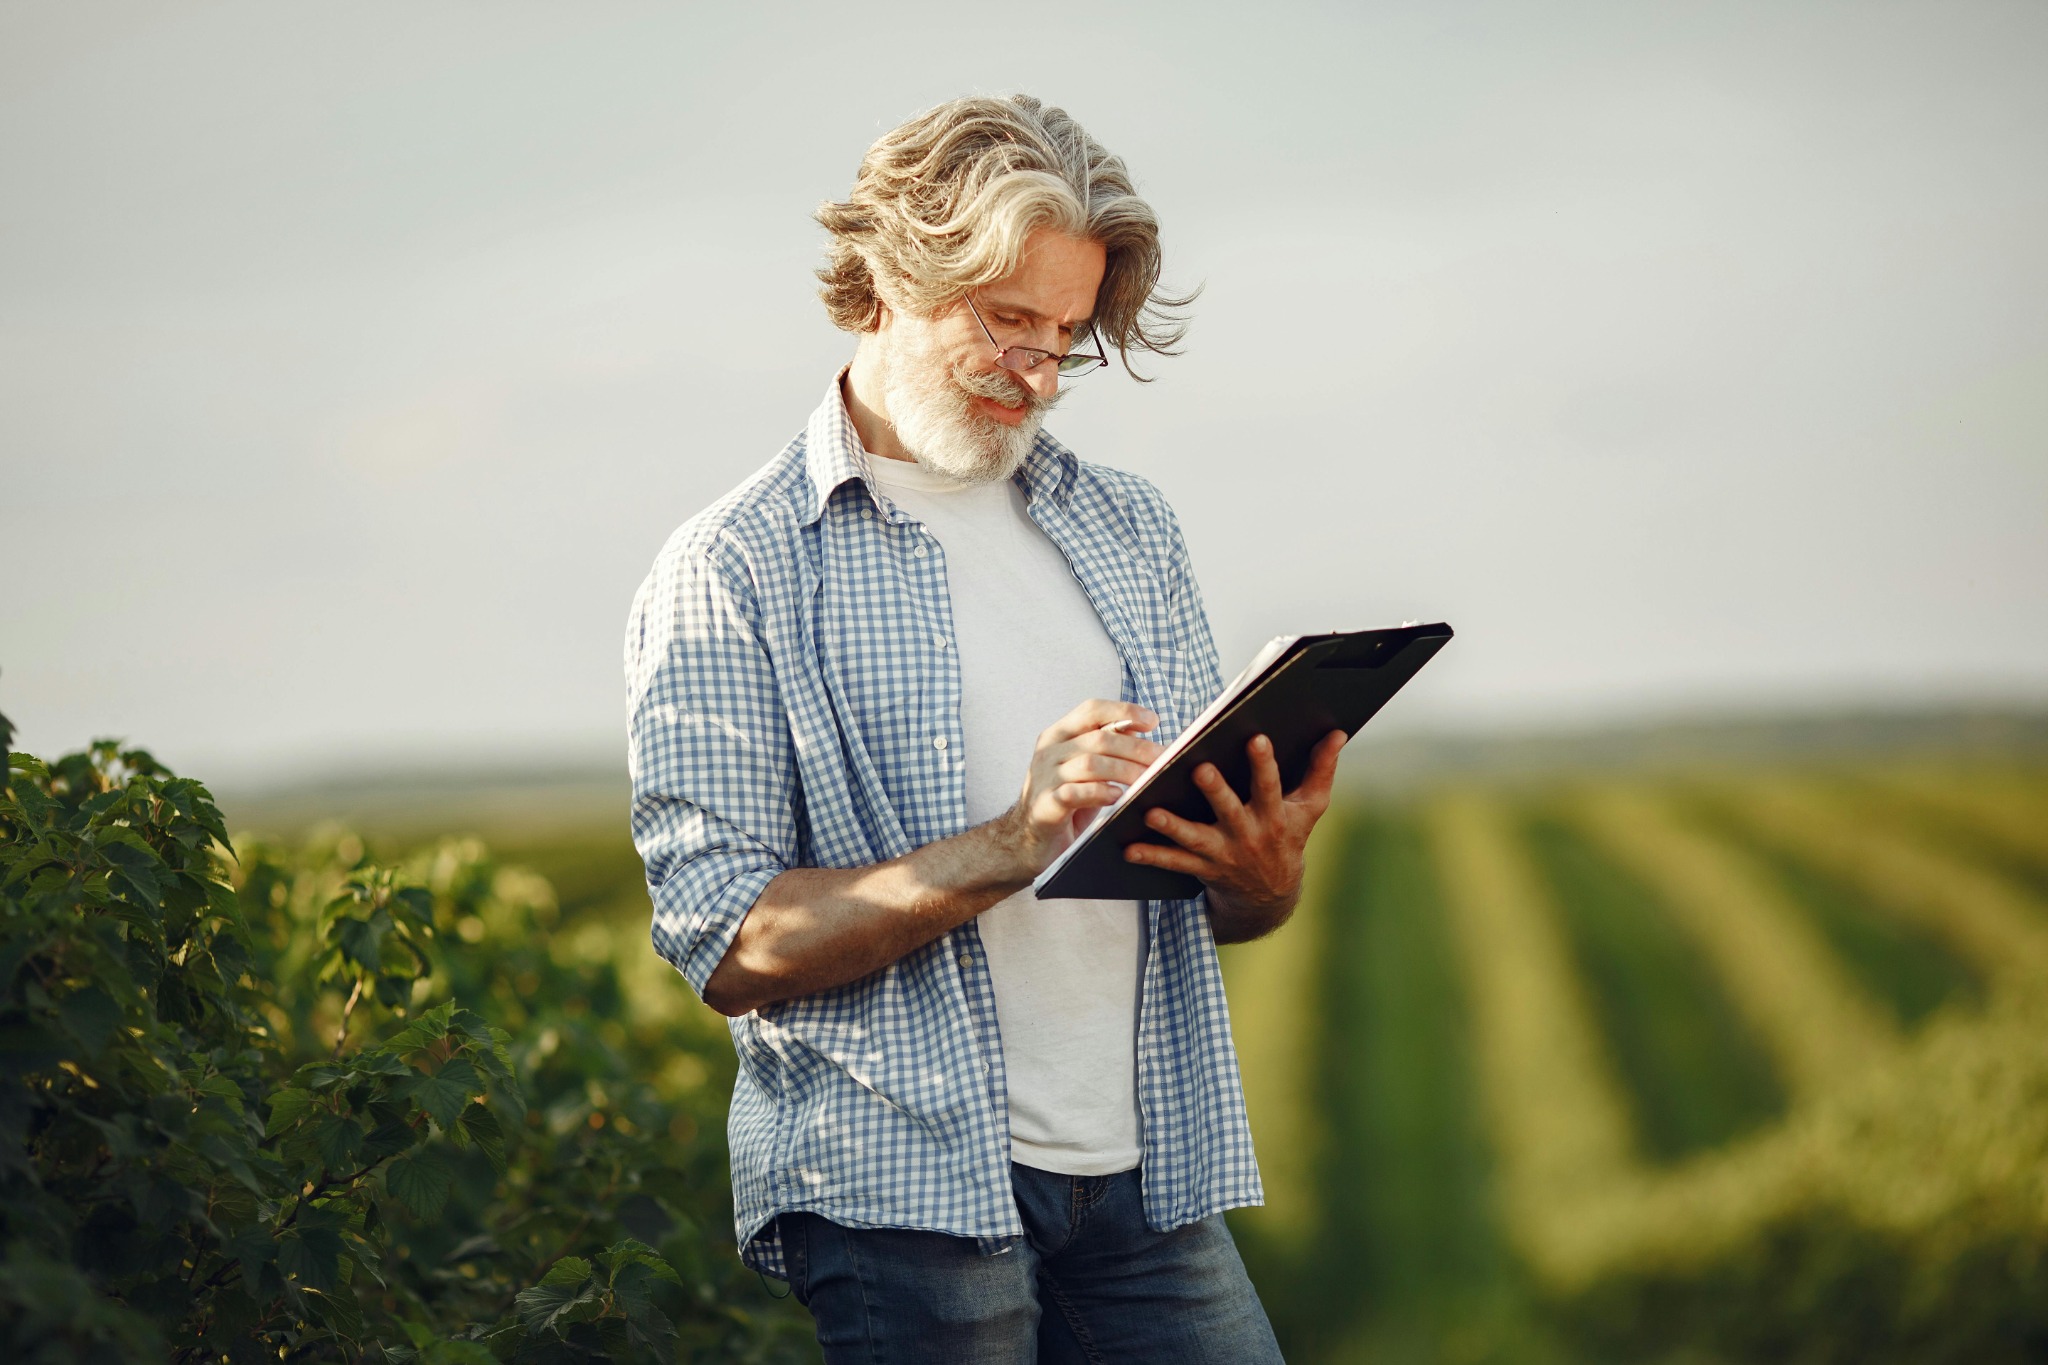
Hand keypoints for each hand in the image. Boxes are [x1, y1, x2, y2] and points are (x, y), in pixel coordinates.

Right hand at [996, 698, 1162, 878]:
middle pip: (1099, 739)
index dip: (1124, 711)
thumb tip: (1145, 733)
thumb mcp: (1085, 770)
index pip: (1092, 710)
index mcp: (1059, 735)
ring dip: (1125, 770)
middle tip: (1163, 759)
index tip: (1153, 721)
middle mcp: (1049, 751)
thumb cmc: (1066, 803)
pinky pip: (1074, 793)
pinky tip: (1117, 796)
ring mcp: (1044, 778)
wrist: (1027, 841)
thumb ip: (1106, 750)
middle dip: (1137, 748)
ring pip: (1090, 763)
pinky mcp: (1044, 806)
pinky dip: (1099, 792)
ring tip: (1148, 779)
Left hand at [1124, 729, 1345, 939]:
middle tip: (1199, 769)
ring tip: (1151, 812)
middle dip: (1216, 791)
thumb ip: (1322, 769)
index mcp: (1274, 816)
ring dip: (1172, 827)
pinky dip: (1151, 855)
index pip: (1270, 786)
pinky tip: (1129, 848)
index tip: (1255, 738)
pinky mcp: (1202, 868)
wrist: (1271, 893)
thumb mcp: (1310, 808)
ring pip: (1195, 839)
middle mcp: (1248, 835)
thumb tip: (1338, 733)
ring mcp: (1224, 854)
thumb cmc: (1290, 837)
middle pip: (1230, 811)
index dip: (1264, 764)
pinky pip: (1174, 864)